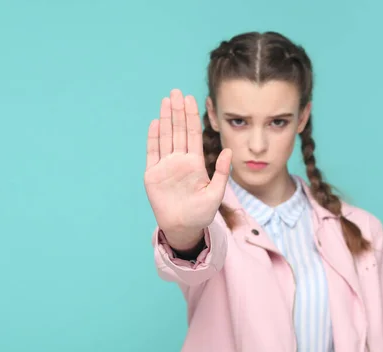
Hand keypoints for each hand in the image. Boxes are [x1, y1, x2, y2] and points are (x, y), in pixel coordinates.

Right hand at [144, 89, 231, 241]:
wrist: (183, 228)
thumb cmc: (201, 214)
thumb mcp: (216, 193)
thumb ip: (221, 173)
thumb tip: (229, 151)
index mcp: (195, 163)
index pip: (193, 135)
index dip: (192, 117)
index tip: (191, 98)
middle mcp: (179, 161)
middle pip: (178, 131)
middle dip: (177, 111)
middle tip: (176, 91)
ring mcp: (165, 166)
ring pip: (165, 137)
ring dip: (166, 119)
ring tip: (166, 100)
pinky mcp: (153, 175)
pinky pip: (152, 153)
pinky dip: (154, 138)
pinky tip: (156, 123)